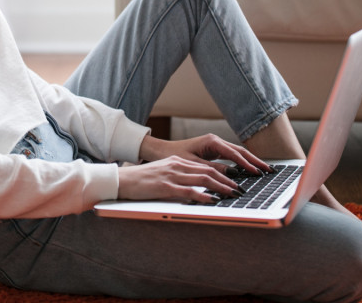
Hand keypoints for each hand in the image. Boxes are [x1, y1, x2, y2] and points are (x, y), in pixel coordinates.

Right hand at [118, 156, 235, 202]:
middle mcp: (177, 165)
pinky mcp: (165, 187)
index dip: (222, 174)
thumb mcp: (163, 173)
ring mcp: (171, 175)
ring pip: (203, 179)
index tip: (234, 182)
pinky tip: (213, 200)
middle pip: (208, 171)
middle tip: (240, 190)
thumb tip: (196, 187)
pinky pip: (188, 191)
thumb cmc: (141, 180)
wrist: (122, 180)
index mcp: (177, 161)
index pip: (205, 166)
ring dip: (221, 187)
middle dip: (227, 181)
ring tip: (232, 194)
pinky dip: (203, 195)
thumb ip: (179, 177)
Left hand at [139, 133, 271, 175]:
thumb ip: (212, 169)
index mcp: (211, 141)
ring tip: (264, 171)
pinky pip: (232, 156)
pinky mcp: (214, 150)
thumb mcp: (193, 164)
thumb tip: (232, 174)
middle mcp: (216, 141)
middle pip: (240, 151)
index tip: (257, 172)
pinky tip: (250, 170)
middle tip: (269, 171)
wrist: (162, 151)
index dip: (247, 164)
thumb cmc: (174, 156)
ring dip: (251, 162)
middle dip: (255, 161)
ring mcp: (216, 145)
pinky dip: (242, 163)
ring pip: (238, 153)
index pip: (234, 154)